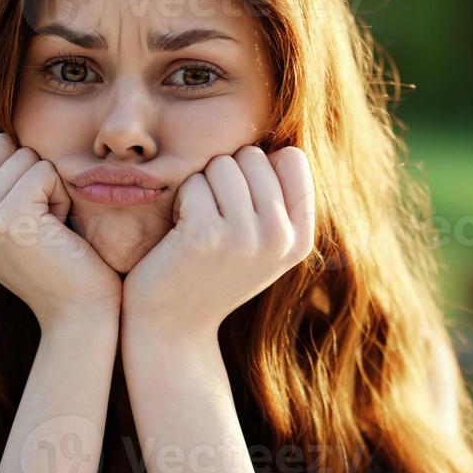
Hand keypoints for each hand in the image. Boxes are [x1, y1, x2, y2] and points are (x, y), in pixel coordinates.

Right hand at [0, 133, 121, 327]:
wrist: (77, 312)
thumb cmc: (55, 258)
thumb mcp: (6, 217)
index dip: (15, 168)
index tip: (24, 213)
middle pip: (0, 144)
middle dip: (31, 174)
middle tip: (40, 221)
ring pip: (24, 156)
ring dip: (49, 187)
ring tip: (48, 228)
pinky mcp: (8, 218)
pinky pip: (44, 170)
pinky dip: (61, 196)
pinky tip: (58, 231)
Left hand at [122, 145, 315, 338]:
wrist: (171, 327)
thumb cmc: (210, 273)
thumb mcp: (260, 242)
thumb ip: (278, 200)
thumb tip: (280, 145)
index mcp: (300, 238)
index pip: (292, 158)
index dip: (257, 169)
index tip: (240, 204)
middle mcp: (280, 238)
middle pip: (254, 156)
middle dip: (225, 177)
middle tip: (212, 218)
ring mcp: (245, 237)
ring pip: (223, 164)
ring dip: (201, 186)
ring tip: (197, 225)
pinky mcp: (205, 235)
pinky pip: (194, 182)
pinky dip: (180, 200)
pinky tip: (178, 233)